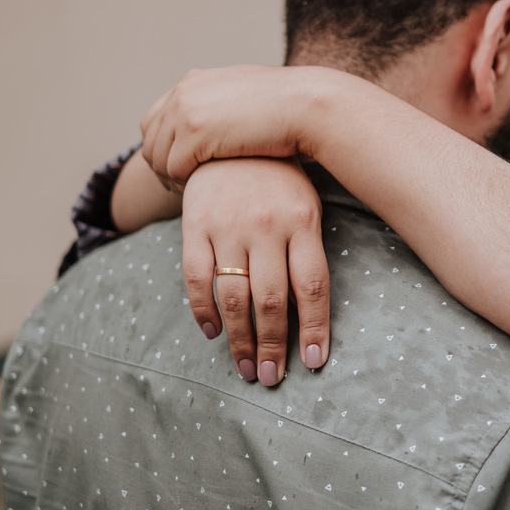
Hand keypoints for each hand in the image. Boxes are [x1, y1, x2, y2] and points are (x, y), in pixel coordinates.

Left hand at [140, 66, 305, 190]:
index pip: (155, 119)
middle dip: (162, 166)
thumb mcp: (247, 97)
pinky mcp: (194, 133)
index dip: (163, 148)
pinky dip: (184, 184)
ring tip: (192, 192)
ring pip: (159, 157)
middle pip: (151, 140)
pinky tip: (202, 192)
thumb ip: (224, 106)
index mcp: (194, 82)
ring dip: (172, 179)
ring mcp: (186, 111)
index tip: (178, 169)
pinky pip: (174, 169)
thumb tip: (219, 123)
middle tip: (180, 187)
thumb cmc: (290, 108)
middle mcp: (184, 92)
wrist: (307, 106)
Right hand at [181, 157, 329, 384]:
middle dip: (272, 345)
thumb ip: (307, 250)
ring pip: (234, 296)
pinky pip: (197, 277)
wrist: (234, 132)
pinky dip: (203, 311)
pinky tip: (214, 333)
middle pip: (272, 299)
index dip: (314, 327)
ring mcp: (228, 225)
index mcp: (302, 221)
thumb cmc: (279, 178)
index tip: (313, 362)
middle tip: (271, 377)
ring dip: (240, 339)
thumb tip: (307, 313)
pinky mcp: (196, 224)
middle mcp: (267, 225)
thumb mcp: (306, 204)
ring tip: (246, 368)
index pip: (312, 286)